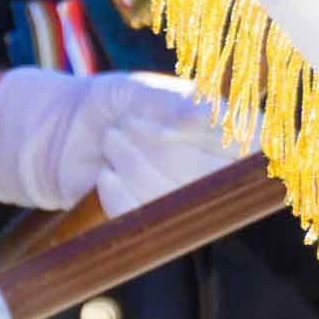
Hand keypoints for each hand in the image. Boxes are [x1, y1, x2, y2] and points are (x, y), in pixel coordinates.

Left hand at [0, 70, 254, 220]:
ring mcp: (189, 206)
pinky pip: (145, 219)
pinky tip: (104, 175)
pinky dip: (119, 194)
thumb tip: (205, 115)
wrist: (69, 131)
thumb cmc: (119, 102)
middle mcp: (221, 174)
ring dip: (135, 165)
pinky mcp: (154, 228)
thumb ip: (179, 102)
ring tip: (112, 140)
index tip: (179, 121)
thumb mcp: (148, 90)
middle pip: (211, 177)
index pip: (249, 145)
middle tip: (129, 123)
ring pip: (176, 199)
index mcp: (235, 133)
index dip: (215, 136)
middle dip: (163, 148)